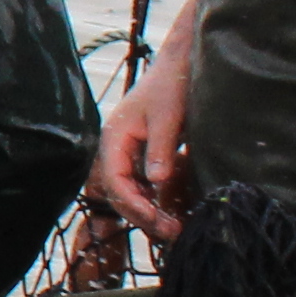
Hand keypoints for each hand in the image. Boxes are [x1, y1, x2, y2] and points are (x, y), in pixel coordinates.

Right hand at [87, 39, 196, 243]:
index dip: (134, 206)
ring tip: (175, 227)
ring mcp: (130, 152)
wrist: (180, 64)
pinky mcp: (145, 154)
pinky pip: (145, 183)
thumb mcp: (167, 117)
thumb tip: (156, 182)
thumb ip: (160, 149)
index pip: (115, 181)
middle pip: (121, 191)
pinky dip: (157, 198)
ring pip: (132, 191)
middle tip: (172, 232)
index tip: (159, 222)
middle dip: (143, 214)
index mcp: (114, 138)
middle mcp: (117, 148)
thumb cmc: (171, 85)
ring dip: (150, 210)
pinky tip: (175, 209)